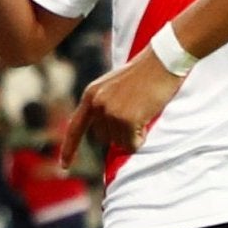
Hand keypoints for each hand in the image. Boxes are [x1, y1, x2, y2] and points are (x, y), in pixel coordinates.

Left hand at [60, 49, 182, 166]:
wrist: (162, 61)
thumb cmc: (144, 73)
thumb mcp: (114, 86)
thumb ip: (104, 106)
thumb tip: (104, 134)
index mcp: (91, 95)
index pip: (75, 128)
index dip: (69, 149)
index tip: (64, 167)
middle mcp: (96, 104)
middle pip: (104, 139)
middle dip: (120, 134)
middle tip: (136, 113)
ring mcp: (110, 112)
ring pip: (120, 143)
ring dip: (133, 135)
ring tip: (143, 111)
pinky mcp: (126, 119)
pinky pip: (133, 143)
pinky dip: (141, 138)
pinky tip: (147, 118)